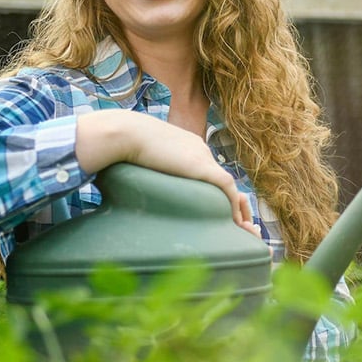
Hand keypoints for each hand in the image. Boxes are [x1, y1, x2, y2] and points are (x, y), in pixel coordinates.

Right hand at [75, 110, 260, 236]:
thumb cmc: (121, 144)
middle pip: (221, 179)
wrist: (125, 133)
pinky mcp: (202, 167)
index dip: (214, 192)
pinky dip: (232, 205)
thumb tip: (125, 186)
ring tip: (240, 228)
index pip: (207, 171)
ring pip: (227, 186)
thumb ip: (141, 168)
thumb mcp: (136, 156)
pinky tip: (234, 222)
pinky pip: (226, 188)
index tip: (216, 209)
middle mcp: (199, 150)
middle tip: (239, 223)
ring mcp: (202, 157)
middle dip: (233, 203)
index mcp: (186, 146)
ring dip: (237, 209)